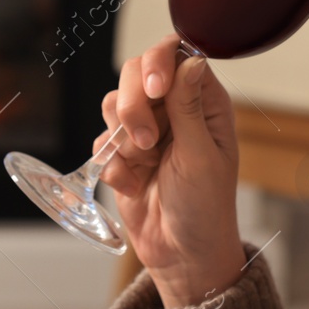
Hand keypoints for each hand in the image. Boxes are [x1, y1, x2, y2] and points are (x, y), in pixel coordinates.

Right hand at [96, 32, 245, 306]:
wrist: (181, 255)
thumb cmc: (206, 208)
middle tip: (147, 142)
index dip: (158, 63)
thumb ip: (189, 107)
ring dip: (123, 137)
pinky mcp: (123, 153)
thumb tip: (193, 58)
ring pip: (114, 104)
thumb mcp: (201, 156)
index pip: (177, 54)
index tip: (154, 91)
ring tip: (143, 164)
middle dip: (134, 108)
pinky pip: (102, 140)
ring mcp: (146, 129)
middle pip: (136, 73)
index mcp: (204, 102)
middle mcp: (174, 109)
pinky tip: (134, 185)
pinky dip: (114, 164)